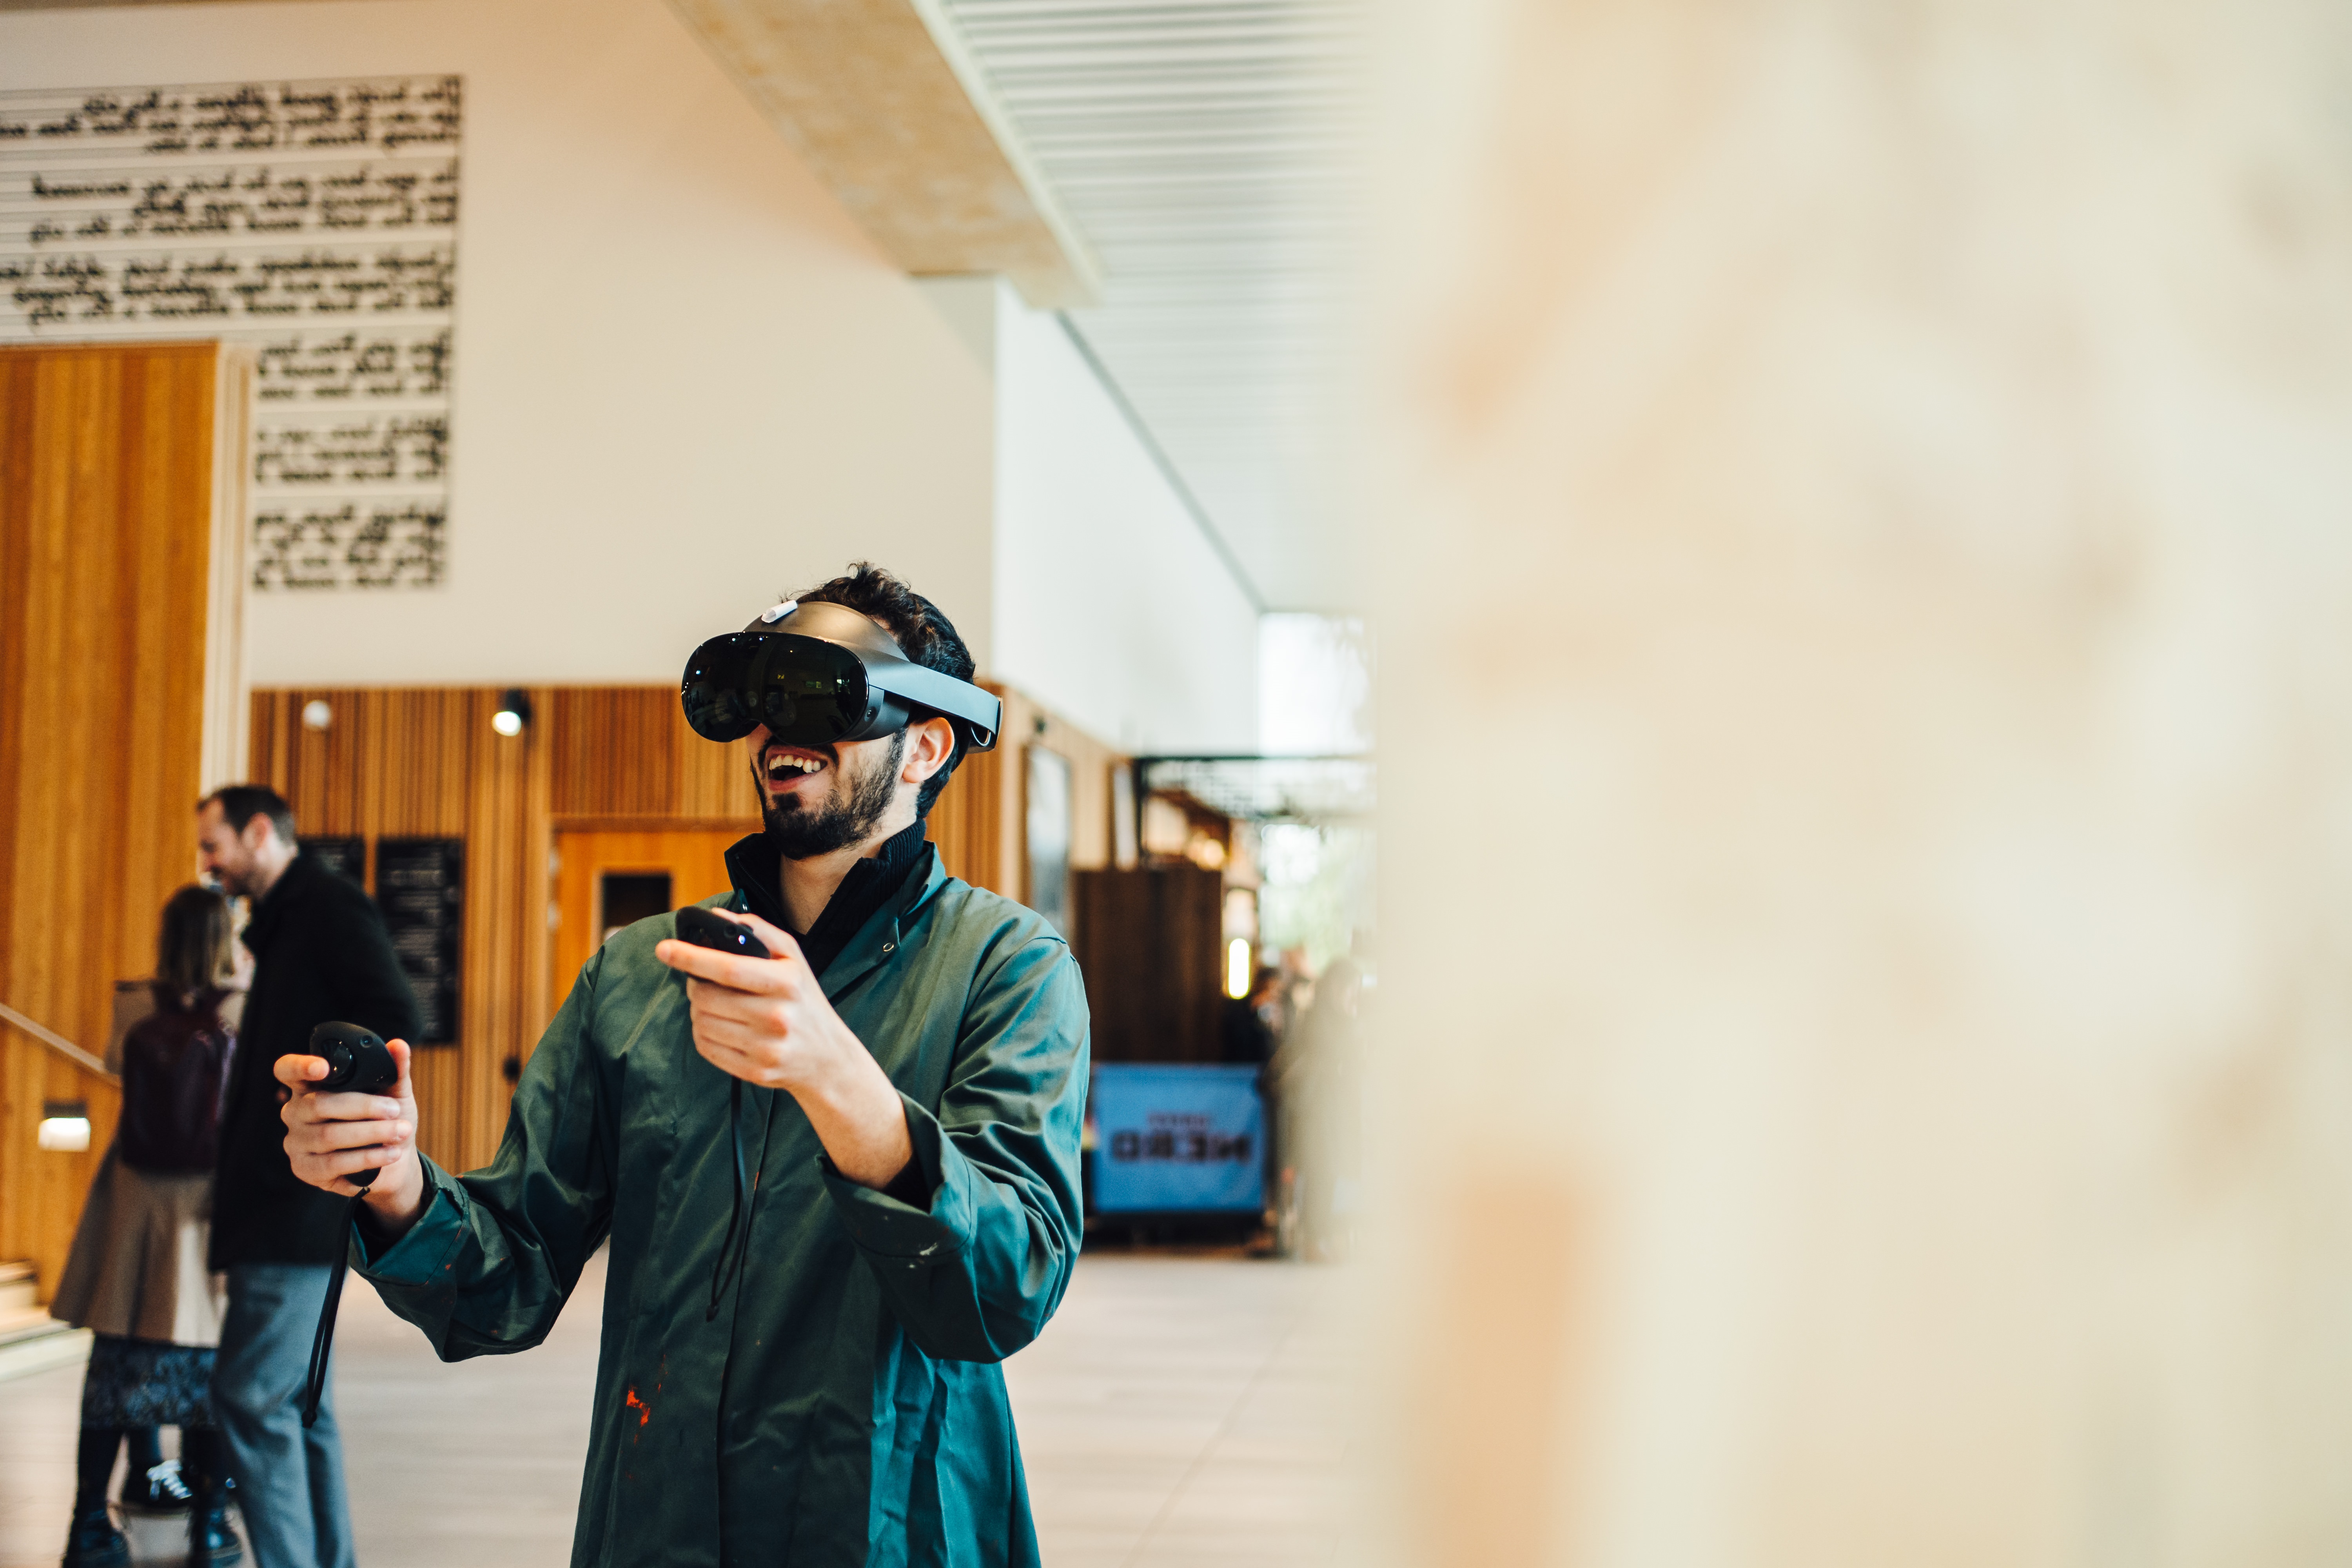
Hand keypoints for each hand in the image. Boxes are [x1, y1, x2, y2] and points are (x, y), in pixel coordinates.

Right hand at [277, 1039, 429, 1233]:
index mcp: (311, 1086)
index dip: (300, 1066)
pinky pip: (333, 1163)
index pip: (288, 1069)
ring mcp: (296, 1141)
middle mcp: (296, 1111)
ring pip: (328, 1135)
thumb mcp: (394, 1093)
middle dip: (363, 1106)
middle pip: (319, 1103)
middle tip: (394, 1110)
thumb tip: (398, 1045)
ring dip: (371, 1133)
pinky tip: (390, 1154)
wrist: (393, 1160)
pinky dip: (367, 1158)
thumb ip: (395, 1069)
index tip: (323, 1067)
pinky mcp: (305, 1169)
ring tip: (401, 1131)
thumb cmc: (387, 1119)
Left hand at [655, 909, 913, 1188]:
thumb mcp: (793, 959)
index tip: (664, 948)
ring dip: (699, 1011)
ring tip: (717, 1006)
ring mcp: (765, 1048)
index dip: (691, 957)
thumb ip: (758, 931)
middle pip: (707, 998)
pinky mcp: (754, 1072)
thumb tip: (717, 917)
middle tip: (704, 983)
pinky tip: (721, 1027)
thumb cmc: (804, 1000)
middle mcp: (777, 1016)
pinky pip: (706, 1048)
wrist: (827, 1057)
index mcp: (786, 982)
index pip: (728, 968)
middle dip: (696, 987)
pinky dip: (704, 1034)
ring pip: (701, 1023)